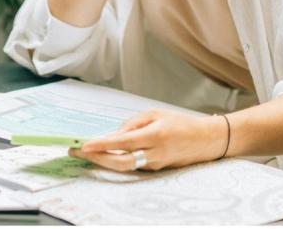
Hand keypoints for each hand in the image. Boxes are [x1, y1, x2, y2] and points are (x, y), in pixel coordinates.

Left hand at [68, 108, 226, 171]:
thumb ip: (133, 123)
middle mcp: (154, 153)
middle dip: (96, 158)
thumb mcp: (155, 113)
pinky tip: (104, 153)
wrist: (206, 140)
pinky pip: (132, 165)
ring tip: (85, 152)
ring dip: (103, 160)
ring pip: (124, 165)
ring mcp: (155, 164)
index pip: (122, 142)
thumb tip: (114, 134)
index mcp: (155, 135)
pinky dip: (116, 159)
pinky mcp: (156, 169)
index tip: (84, 145)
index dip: (102, 145)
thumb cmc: (180, 123)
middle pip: (120, 161)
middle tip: (76, 152)